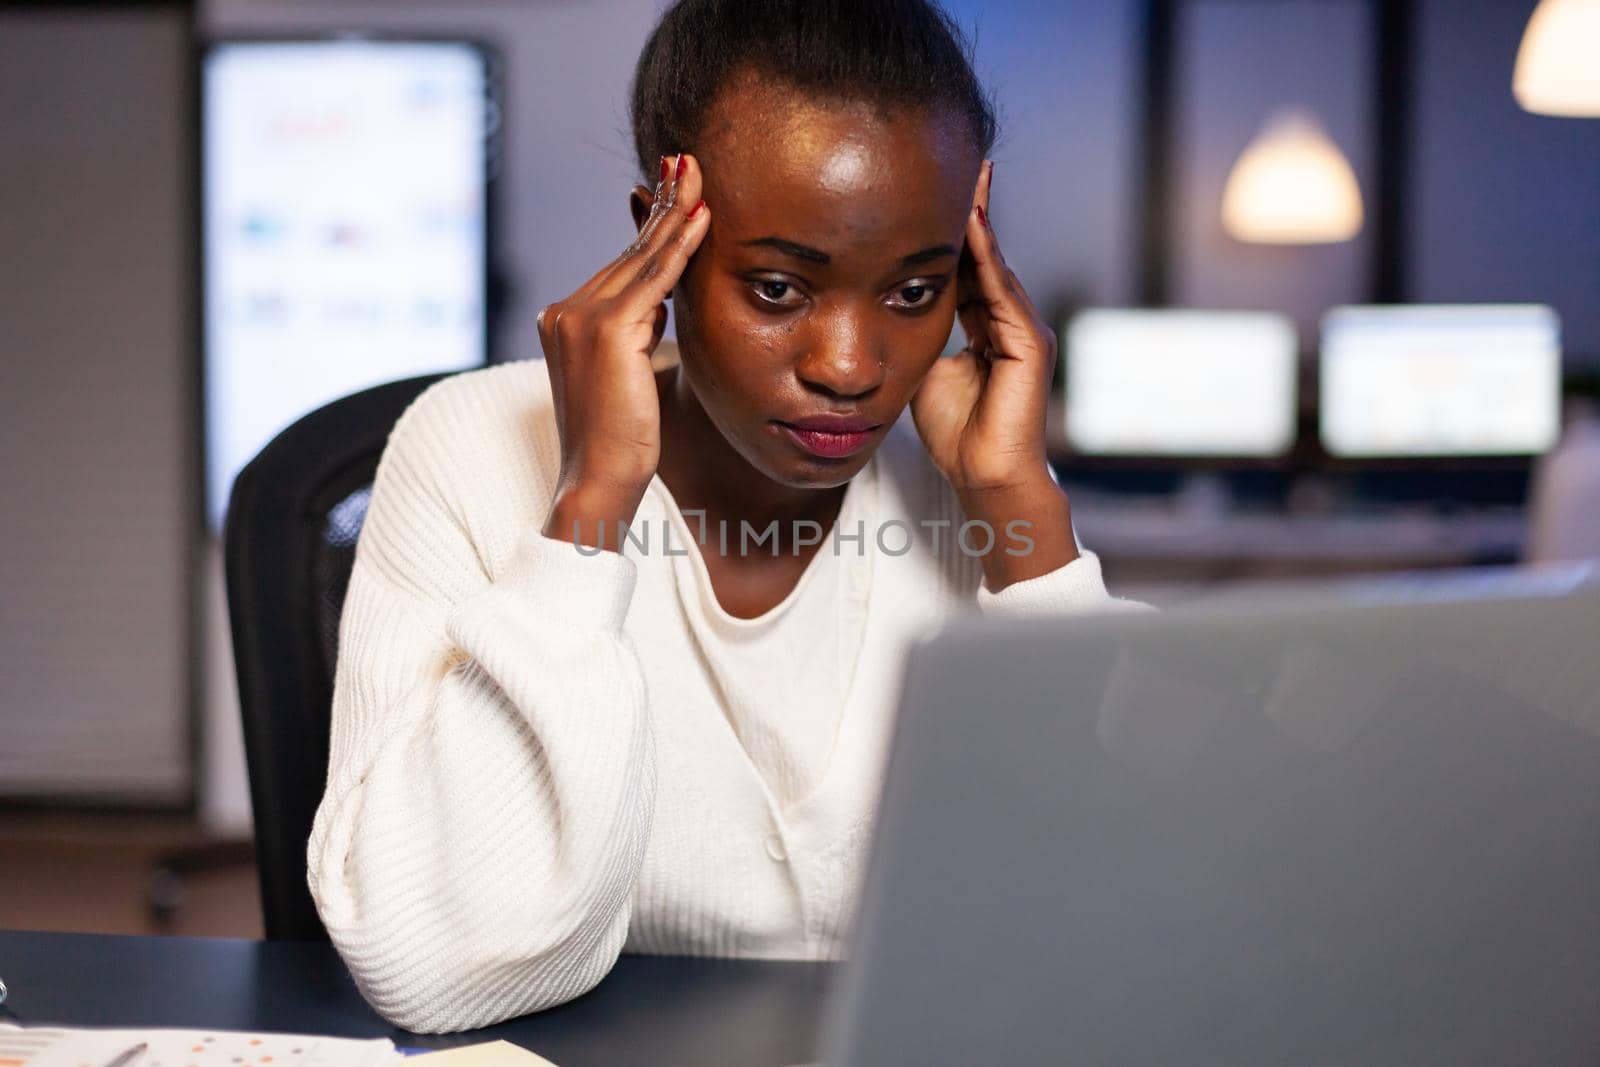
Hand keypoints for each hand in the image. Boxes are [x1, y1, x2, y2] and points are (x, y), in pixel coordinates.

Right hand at [536, 153, 708, 546]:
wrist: (598, 482)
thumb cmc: (620, 443)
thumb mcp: (627, 375)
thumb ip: (636, 331)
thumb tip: (660, 302)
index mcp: (564, 320)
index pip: (620, 264)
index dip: (650, 226)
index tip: (675, 189)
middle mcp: (564, 311)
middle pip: (629, 251)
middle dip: (662, 204)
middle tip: (688, 161)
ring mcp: (580, 317)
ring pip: (641, 257)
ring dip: (674, 211)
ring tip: (698, 173)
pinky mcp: (607, 330)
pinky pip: (654, 277)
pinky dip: (680, 243)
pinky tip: (703, 215)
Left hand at [909, 159, 1057, 496]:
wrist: (983, 476)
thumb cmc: (955, 433)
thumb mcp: (923, 370)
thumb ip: (915, 335)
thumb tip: (887, 306)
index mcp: (984, 327)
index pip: (967, 267)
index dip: (951, 231)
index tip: (935, 189)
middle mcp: (1009, 322)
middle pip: (987, 256)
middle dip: (974, 210)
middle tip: (963, 161)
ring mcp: (1024, 331)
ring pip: (996, 266)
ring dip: (980, 222)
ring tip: (968, 179)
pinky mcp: (1030, 345)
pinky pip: (1003, 291)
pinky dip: (987, 257)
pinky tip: (970, 225)